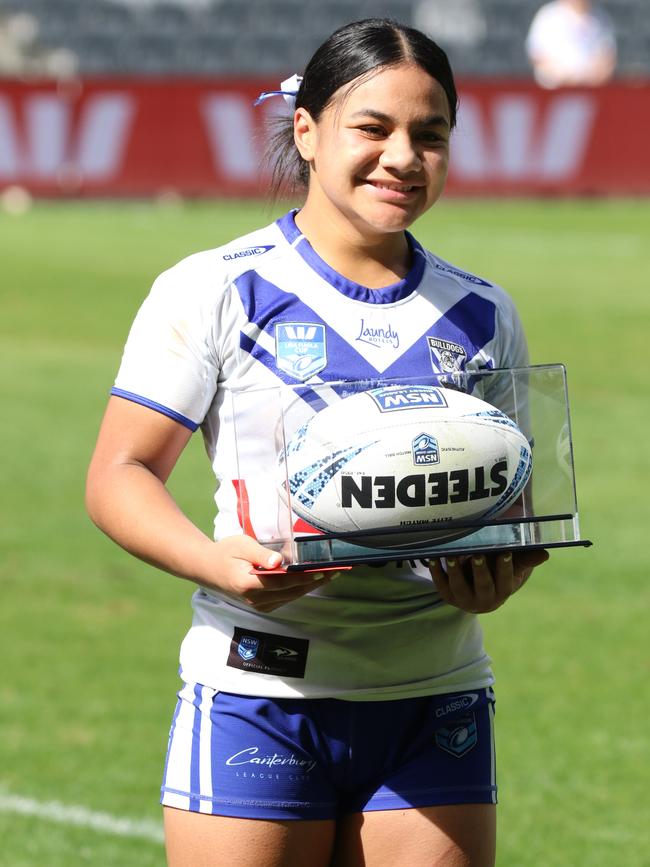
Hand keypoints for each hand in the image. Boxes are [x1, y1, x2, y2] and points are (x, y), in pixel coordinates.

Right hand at [203, 534, 332, 612]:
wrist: (207, 568)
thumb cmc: (225, 552)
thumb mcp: (241, 545)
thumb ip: (261, 554)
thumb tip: (279, 561)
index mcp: (248, 583)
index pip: (283, 582)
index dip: (305, 577)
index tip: (322, 571)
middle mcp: (254, 599)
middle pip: (291, 591)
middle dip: (315, 582)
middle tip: (335, 571)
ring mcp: (257, 605)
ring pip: (290, 597)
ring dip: (310, 587)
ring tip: (329, 575)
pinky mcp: (261, 605)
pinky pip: (284, 599)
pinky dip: (299, 590)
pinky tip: (312, 581)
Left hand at [429, 549, 548, 612]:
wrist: (479, 594)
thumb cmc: (499, 573)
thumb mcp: (512, 568)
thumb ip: (525, 559)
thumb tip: (545, 554)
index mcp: (504, 591)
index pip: (506, 580)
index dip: (505, 567)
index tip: (504, 551)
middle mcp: (485, 600)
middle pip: (484, 586)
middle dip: (480, 570)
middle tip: (478, 553)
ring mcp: (465, 600)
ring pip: (460, 587)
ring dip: (455, 571)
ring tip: (451, 555)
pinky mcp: (449, 597)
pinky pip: (441, 586)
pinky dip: (436, 573)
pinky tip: (432, 558)